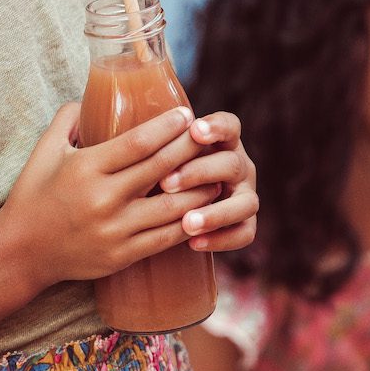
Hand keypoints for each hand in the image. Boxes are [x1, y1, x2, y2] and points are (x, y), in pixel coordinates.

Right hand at [0, 103, 224, 290]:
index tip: (187, 115)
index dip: (167, 127)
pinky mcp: (121, 255)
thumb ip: (68, 118)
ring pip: (172, 206)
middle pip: (161, 169)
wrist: (20, 253)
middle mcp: (103, 199)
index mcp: (86, 169)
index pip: (138, 142)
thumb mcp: (44, 151)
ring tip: (218, 175)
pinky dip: (188, 223)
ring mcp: (114, 230)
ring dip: (200, 189)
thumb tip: (93, 94)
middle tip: (212, 137)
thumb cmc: (33, 197)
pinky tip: (202, 211)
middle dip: (191, 150)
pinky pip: (164, 238)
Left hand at [159, 112, 257, 252]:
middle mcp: (239, 166)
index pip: (229, 126)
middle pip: (231, 164)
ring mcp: (245, 195)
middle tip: (165, 184)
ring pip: (246, 203)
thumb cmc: (153, 174)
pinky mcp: (245, 224)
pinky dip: (221, 239)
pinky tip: (193, 243)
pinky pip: (244, 234)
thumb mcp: (153, 157)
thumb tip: (123, 139)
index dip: (216, 128)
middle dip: (199, 173)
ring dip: (216, 213)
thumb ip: (150, 149)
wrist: (160, 213)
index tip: (194, 131)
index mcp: (222, 143)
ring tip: (187, 223)